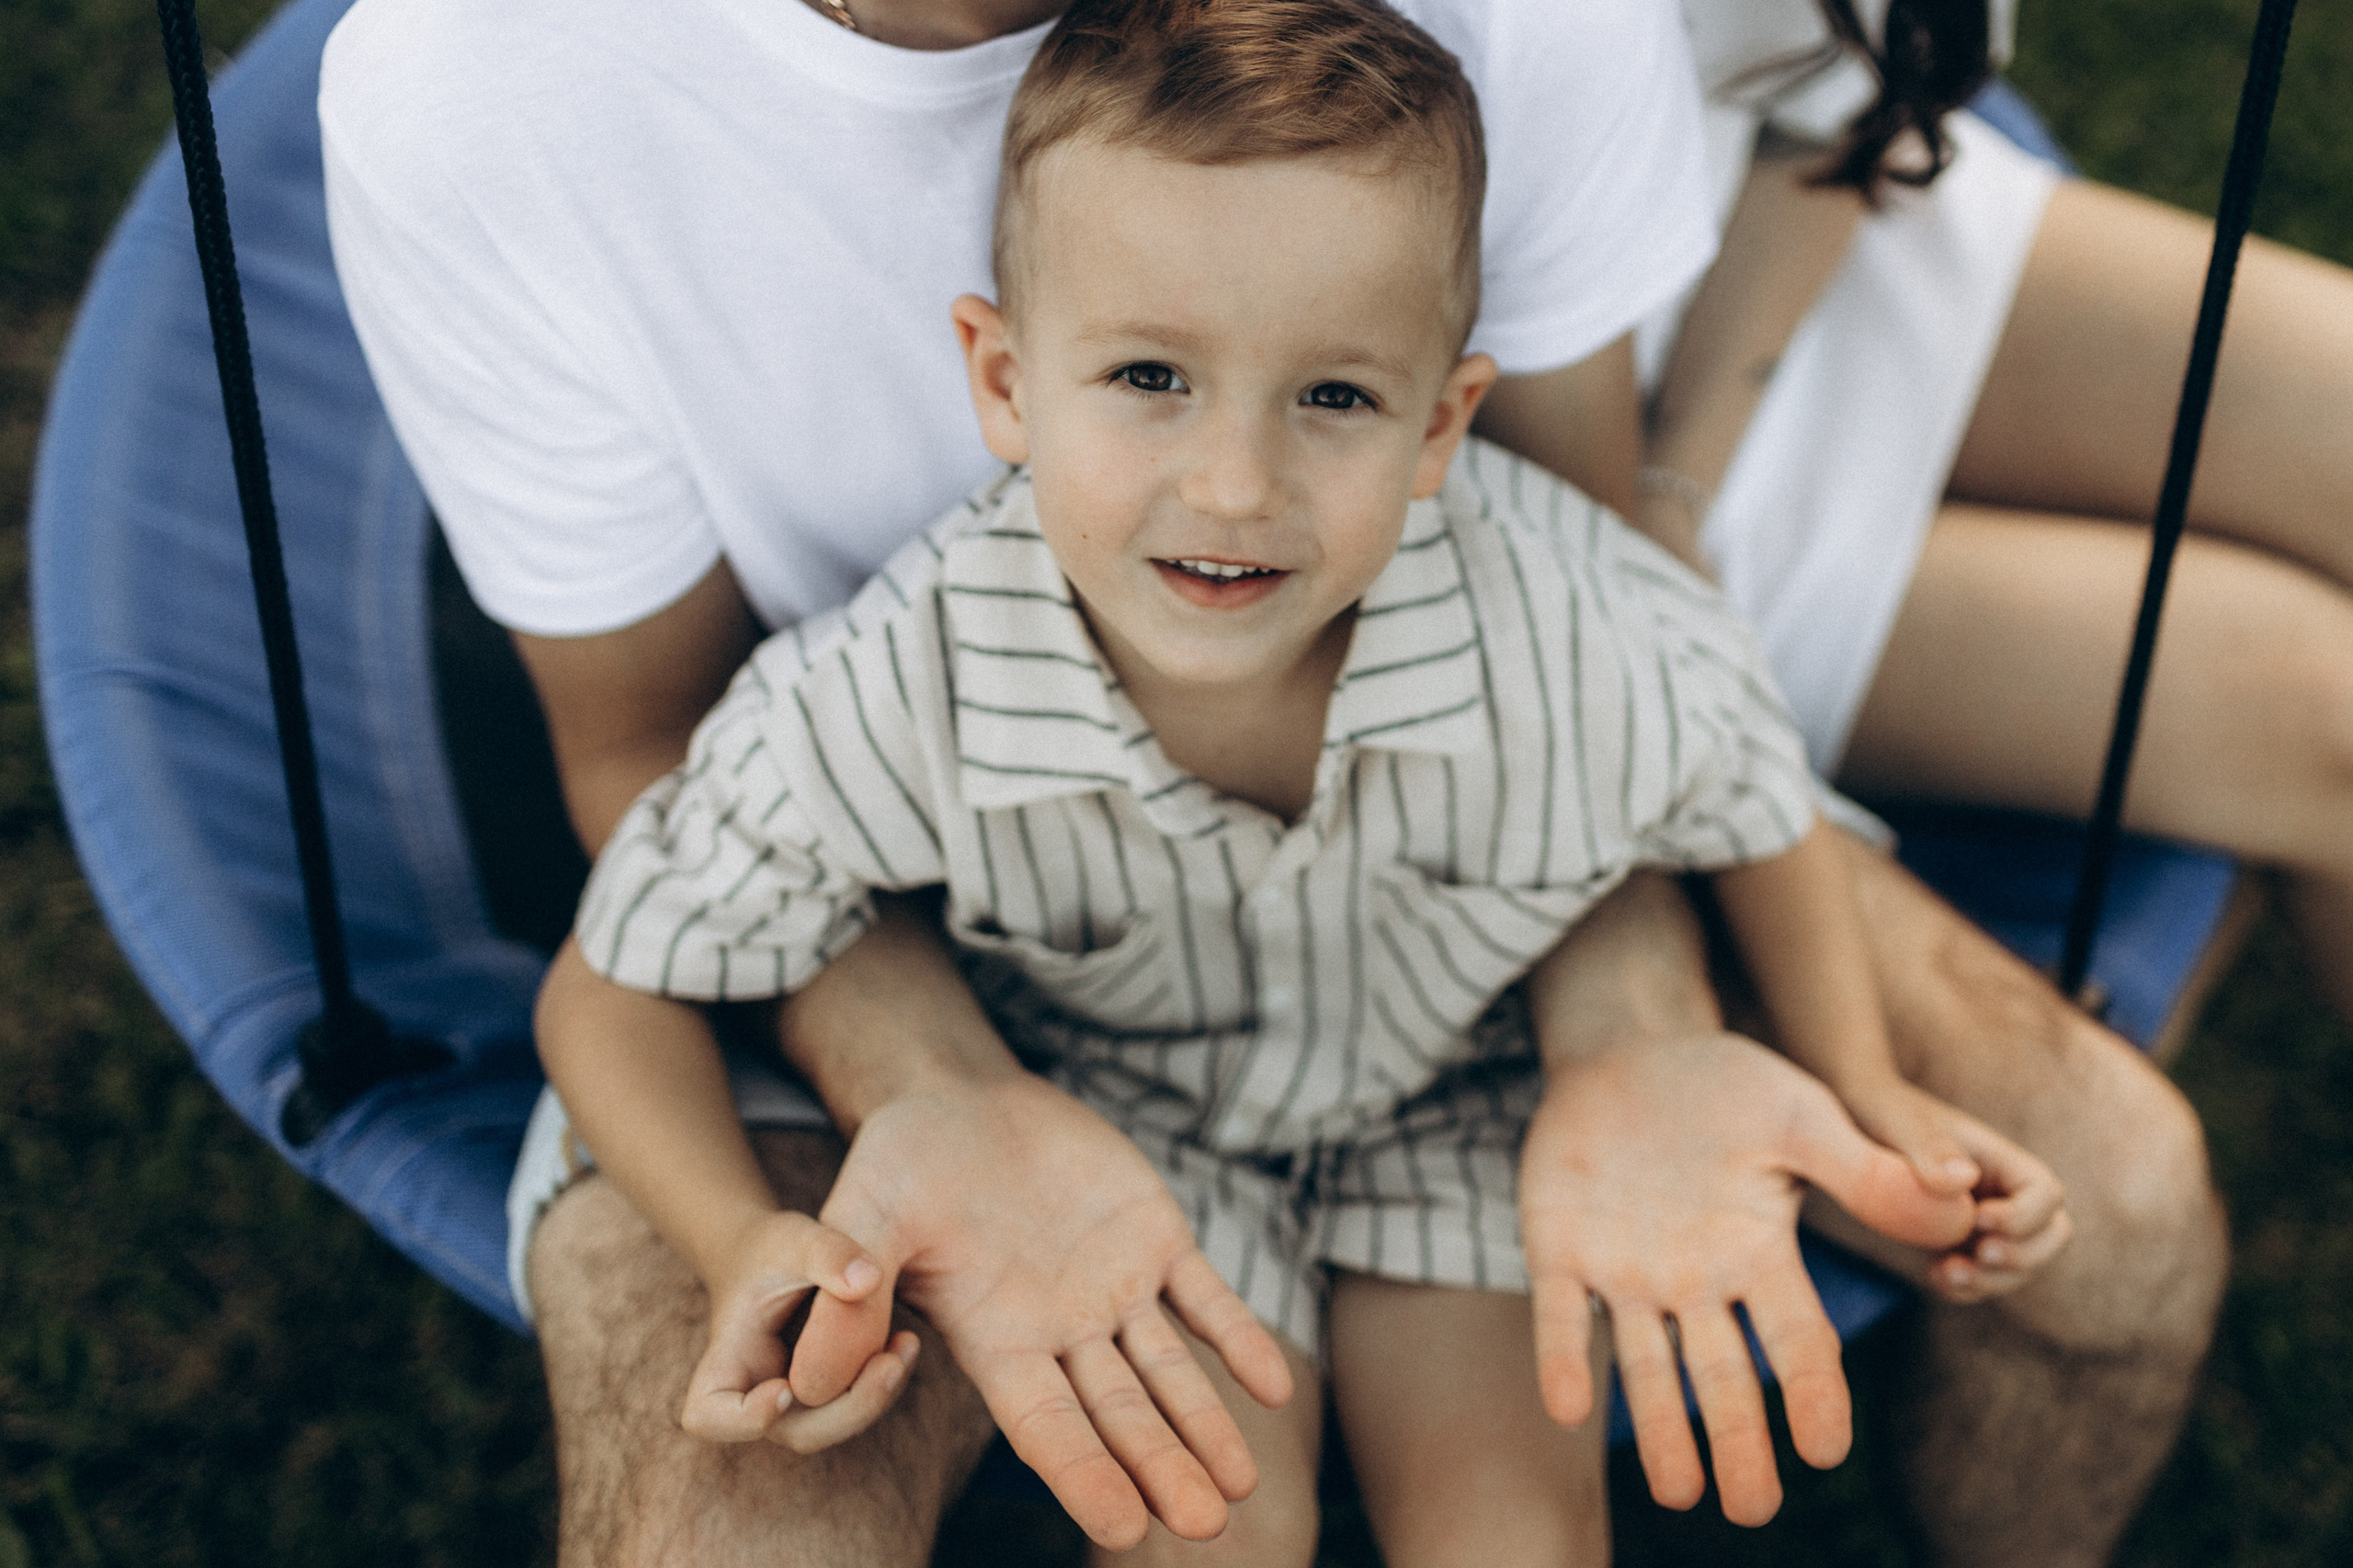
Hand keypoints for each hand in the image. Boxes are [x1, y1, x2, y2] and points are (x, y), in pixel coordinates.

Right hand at [682, 1209, 917, 1451]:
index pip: (710, 1416)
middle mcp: (755, 1391)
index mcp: (726, 1360)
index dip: (743, 1419)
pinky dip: (881, 1382)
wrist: (779, 1254)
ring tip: (907, 1347)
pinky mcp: (825, 1391)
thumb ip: (827, 1253)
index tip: (783, 1388)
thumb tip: (869, 1280)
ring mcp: (792, 1398)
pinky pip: (854, 1403)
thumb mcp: (795, 1238)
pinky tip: (907, 1343)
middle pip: (795, 1432)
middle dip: (849, 1408)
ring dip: (873, 1398)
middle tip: (891, 1364)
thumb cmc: (773, 1247)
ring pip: (832, 1425)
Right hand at [790, 1072, 1294, 1550]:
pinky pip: (1204, 1298)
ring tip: (1242, 1485)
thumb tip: (803, 1384)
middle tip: (1206, 1525)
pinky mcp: (1153, 1238)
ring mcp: (1112, 1287)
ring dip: (1205, 1425)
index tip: (1124, 1527)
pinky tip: (1275, 1384)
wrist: (956, 1096)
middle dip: (1161, 1467)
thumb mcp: (866, 1222)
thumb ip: (848, 1300)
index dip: (1084, 1475)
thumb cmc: (901, 1163)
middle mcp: (1061, 1330)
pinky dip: (1238, 1338)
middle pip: (1119, 1416)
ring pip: (1167, 1372)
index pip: (1047, 1427)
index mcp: (997, 1342)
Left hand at [1520, 1031, 1975, 1526]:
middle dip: (1739, 1445)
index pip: (1798, 1342)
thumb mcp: (1796, 1116)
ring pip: (1647, 1369)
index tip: (1827, 1451)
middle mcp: (1696, 1281)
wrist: (1628, 1048)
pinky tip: (1568, 1407)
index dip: (1814, 1396)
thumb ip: (1862, 1170)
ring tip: (1680, 1496)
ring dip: (1660, 1432)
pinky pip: (1562, 1318)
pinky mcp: (1559, 1251)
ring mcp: (1626, 1271)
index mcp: (1759, 1255)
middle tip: (1751, 1511)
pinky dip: (1565, 1361)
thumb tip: (1958, 1205)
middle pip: (1724, 1378)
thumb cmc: (1723, 1086)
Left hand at [1837, 1072, 2072, 1302]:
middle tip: (1979, 1256)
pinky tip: (1934, 1275)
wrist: (1854, 1120)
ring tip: (1949, 1273)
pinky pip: (1984, 1278)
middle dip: (2024, 1257)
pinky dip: (1968, 1288)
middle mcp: (2003, 1192)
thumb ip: (1930, 1147)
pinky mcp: (1959, 1243)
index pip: (2046, 1193)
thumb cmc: (1883, 1111)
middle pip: (2052, 1236)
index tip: (1977, 1218)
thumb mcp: (1901, 1122)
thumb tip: (1965, 1179)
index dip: (2025, 1216)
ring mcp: (1985, 1221)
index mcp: (2001, 1159)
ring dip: (1995, 1281)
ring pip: (2022, 1265)